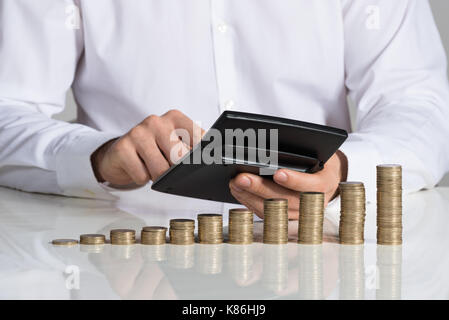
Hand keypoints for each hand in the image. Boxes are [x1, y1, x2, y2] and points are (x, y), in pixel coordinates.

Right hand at [91, 110, 203, 185]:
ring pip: (160, 170)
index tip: (207, 163)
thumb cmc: (153, 150)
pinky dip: (142, 178)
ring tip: (152, 168)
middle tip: (171, 170)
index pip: (199, 137)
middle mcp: (157, 121)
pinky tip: (138, 167)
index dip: (204, 155)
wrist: (119, 155)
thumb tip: (210, 160)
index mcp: (175, 118)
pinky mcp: (122, 147)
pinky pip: (142, 176)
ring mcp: (138, 132)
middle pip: (180, 157)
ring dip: (158, 177)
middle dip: (177, 172)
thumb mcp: (174, 144)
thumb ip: (191, 149)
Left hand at [229, 151, 347, 218]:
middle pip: (286, 201)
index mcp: (326, 182)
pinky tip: (237, 191)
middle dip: (261, 189)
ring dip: (250, 197)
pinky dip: (249, 202)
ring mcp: (300, 213)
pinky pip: (266, 214)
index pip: (312, 185)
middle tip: (241, 178)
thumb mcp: (318, 149)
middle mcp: (315, 202)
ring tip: (234, 183)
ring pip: (273, 211)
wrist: (326, 175)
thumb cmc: (320, 158)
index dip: (295, 181)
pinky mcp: (285, 217)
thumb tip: (272, 147)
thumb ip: (302, 151)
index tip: (278, 173)